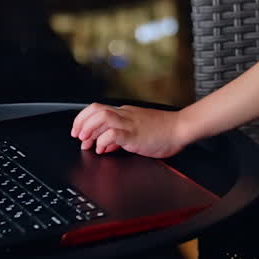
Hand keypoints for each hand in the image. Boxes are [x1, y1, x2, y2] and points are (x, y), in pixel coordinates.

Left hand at [70, 103, 187, 157]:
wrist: (180, 129)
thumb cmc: (163, 131)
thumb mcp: (137, 133)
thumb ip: (119, 138)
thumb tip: (105, 145)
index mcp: (125, 113)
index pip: (97, 109)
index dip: (83, 118)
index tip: (78, 131)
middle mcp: (125, 115)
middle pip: (95, 109)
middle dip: (81, 122)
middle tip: (78, 136)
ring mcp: (129, 123)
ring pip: (101, 117)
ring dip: (89, 129)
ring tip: (86, 141)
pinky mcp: (134, 134)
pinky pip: (113, 133)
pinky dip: (104, 140)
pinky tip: (103, 149)